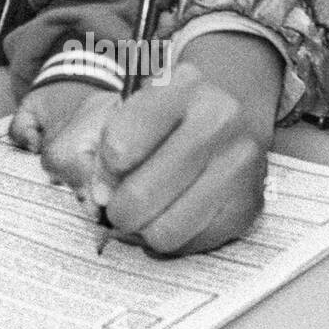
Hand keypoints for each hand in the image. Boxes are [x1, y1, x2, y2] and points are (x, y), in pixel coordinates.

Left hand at [10, 30, 281, 254]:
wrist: (219, 114)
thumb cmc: (149, 117)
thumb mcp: (106, 111)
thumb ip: (78, 147)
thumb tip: (95, 198)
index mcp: (177, 84)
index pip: (119, 145)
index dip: (102, 170)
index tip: (106, 171)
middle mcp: (219, 118)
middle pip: (141, 194)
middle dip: (117, 209)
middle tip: (116, 204)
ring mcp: (241, 163)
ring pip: (166, 229)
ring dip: (143, 229)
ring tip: (144, 209)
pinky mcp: (250, 204)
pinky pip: (191, 244)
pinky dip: (172, 236)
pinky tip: (172, 211)